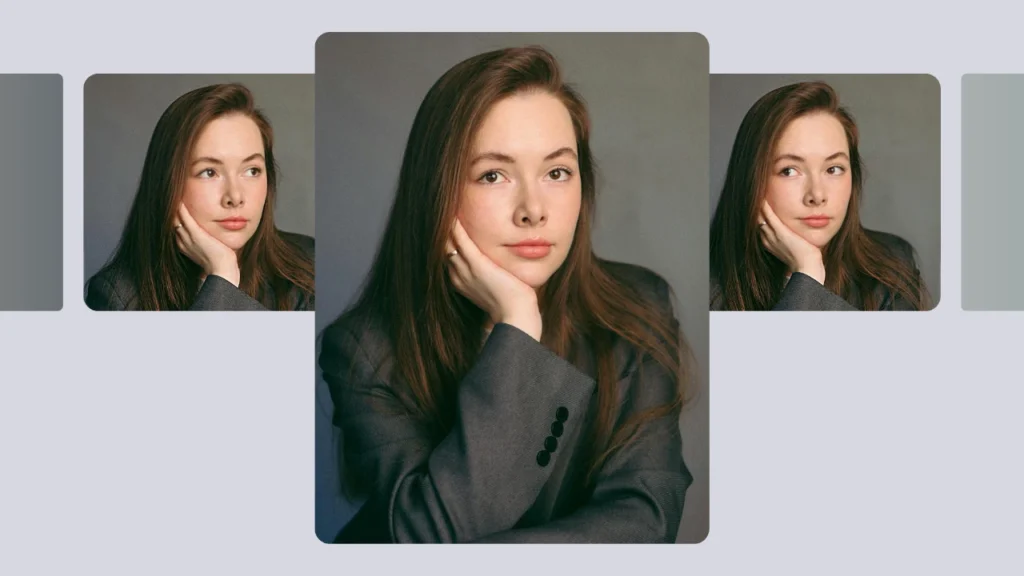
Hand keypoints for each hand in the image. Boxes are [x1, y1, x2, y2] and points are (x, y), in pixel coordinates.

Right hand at [173, 203, 240, 286]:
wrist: (223, 271)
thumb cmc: (220, 262)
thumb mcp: (210, 249)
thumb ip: (207, 241)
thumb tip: (212, 236)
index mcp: (184, 246)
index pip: (175, 227)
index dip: (174, 216)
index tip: (175, 205)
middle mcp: (183, 242)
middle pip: (172, 222)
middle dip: (171, 210)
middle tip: (170, 196)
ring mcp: (188, 239)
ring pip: (176, 219)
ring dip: (175, 207)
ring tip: (174, 194)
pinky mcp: (196, 235)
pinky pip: (185, 218)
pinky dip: (181, 209)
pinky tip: (180, 200)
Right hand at [445, 219, 541, 340]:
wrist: (517, 318)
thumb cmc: (513, 305)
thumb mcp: (498, 286)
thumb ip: (493, 274)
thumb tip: (500, 266)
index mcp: (461, 282)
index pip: (448, 254)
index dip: (445, 238)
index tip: (446, 221)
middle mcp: (458, 276)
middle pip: (443, 247)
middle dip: (441, 228)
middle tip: (439, 208)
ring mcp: (466, 271)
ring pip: (447, 242)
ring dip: (445, 223)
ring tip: (444, 204)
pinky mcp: (477, 265)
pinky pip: (461, 240)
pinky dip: (455, 226)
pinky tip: (453, 212)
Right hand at [758, 201, 825, 284]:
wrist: (807, 269)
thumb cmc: (805, 261)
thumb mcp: (796, 249)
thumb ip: (794, 241)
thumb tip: (798, 237)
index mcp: (770, 245)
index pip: (761, 227)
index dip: (759, 217)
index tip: (759, 206)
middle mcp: (768, 240)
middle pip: (758, 221)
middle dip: (756, 210)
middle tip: (754, 197)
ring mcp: (773, 236)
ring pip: (760, 218)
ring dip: (758, 206)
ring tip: (757, 194)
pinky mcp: (780, 232)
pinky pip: (769, 216)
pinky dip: (765, 207)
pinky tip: (763, 198)